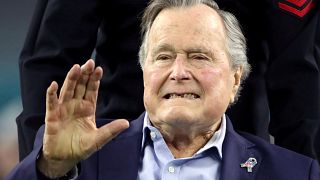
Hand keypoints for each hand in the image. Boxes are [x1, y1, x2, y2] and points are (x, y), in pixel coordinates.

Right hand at [37, 59, 128, 177]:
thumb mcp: (98, 139)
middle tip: (89, 62)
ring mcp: (63, 109)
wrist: (64, 158)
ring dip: (71, 79)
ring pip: (68, 90)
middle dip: (85, 74)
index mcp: (87, 108)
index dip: (95, 80)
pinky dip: (51, 94)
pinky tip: (54, 85)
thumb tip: (126, 123)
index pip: (92, 90)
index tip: (99, 69)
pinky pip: (51, 103)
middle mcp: (75, 105)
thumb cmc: (81, 147)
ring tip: (76, 68)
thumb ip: (111, 130)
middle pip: (80, 86)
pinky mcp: (52, 116)